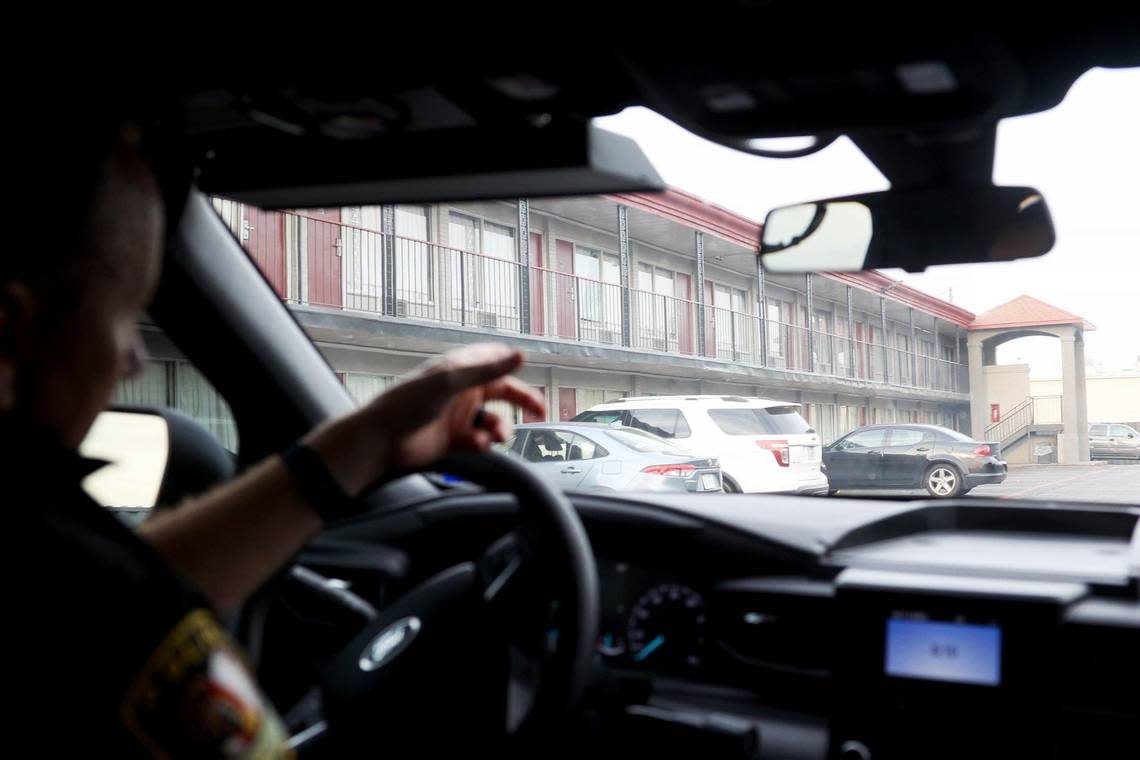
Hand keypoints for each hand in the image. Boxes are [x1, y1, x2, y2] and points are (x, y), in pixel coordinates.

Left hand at [306, 344, 544, 493]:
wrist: (380, 441)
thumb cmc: (407, 403)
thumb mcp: (451, 381)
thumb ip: (488, 369)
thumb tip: (521, 354)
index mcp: (460, 369)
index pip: (494, 359)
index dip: (511, 364)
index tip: (528, 371)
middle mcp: (462, 391)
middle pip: (502, 392)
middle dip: (522, 401)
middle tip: (539, 411)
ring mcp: (459, 416)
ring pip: (495, 420)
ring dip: (500, 428)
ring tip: (496, 435)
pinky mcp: (455, 440)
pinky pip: (481, 441)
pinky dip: (483, 444)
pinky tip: (474, 445)